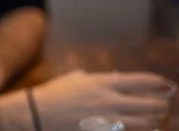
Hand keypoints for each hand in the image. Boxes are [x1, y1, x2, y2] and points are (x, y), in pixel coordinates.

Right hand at [33, 70, 170, 130]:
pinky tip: (142, 128)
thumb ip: (97, 79)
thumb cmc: (55, 94)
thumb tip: (115, 78)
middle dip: (161, 104)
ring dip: (154, 120)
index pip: (140, 81)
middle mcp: (109, 100)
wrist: (39, 113)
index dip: (157, 82)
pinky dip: (139, 130)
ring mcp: (108, 119)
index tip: (166, 84)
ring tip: (156, 119)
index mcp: (102, 83)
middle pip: (149, 104)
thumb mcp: (76, 78)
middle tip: (163, 104)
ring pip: (145, 123)